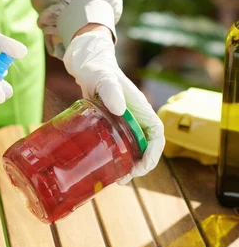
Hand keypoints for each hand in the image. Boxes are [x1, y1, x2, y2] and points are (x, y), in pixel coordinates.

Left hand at [63, 29, 164, 181]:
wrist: (89, 68)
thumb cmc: (99, 71)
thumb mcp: (104, 79)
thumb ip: (111, 91)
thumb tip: (120, 109)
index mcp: (141, 109)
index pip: (157, 135)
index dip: (153, 153)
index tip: (142, 166)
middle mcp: (137, 118)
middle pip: (147, 147)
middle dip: (142, 165)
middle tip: (126, 177)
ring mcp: (125, 123)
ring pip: (135, 149)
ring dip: (130, 165)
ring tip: (118, 178)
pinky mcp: (113, 126)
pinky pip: (121, 146)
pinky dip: (118, 158)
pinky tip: (107, 167)